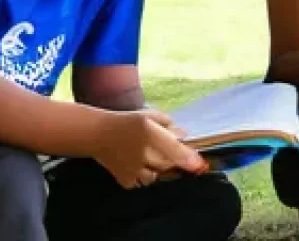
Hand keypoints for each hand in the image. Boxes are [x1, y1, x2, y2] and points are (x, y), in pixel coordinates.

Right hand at [92, 109, 207, 188]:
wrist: (99, 134)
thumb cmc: (127, 121)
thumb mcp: (150, 115)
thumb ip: (168, 124)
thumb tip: (184, 135)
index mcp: (149, 132)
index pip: (174, 149)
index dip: (188, 158)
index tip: (200, 165)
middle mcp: (142, 152)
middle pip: (167, 164)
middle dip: (171, 159)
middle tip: (163, 150)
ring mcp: (133, 169)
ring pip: (155, 176)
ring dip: (157, 168)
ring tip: (149, 157)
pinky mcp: (125, 180)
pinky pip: (141, 182)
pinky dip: (143, 176)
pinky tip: (138, 165)